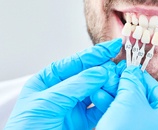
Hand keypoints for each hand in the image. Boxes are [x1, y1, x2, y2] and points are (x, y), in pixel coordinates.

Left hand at [4, 39, 121, 129]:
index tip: (113, 46)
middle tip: (119, 67)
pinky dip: (108, 103)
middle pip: (89, 74)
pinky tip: (114, 98)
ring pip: (97, 90)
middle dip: (105, 70)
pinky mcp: (82, 120)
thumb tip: (100, 72)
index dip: (96, 53)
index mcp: (50, 79)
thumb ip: (75, 85)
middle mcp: (63, 89)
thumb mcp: (48, 102)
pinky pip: (100, 108)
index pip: (76, 62)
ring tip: (119, 82)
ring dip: (108, 86)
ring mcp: (74, 105)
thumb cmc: (26, 129)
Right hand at [96, 65, 157, 129]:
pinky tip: (99, 97)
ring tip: (101, 84)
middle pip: (142, 98)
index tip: (128, 68)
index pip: (157, 89)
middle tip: (112, 75)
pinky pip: (122, 118)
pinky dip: (111, 107)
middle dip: (123, 85)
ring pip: (129, 108)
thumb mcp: (130, 101)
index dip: (141, 76)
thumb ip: (131, 82)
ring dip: (114, 95)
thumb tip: (130, 70)